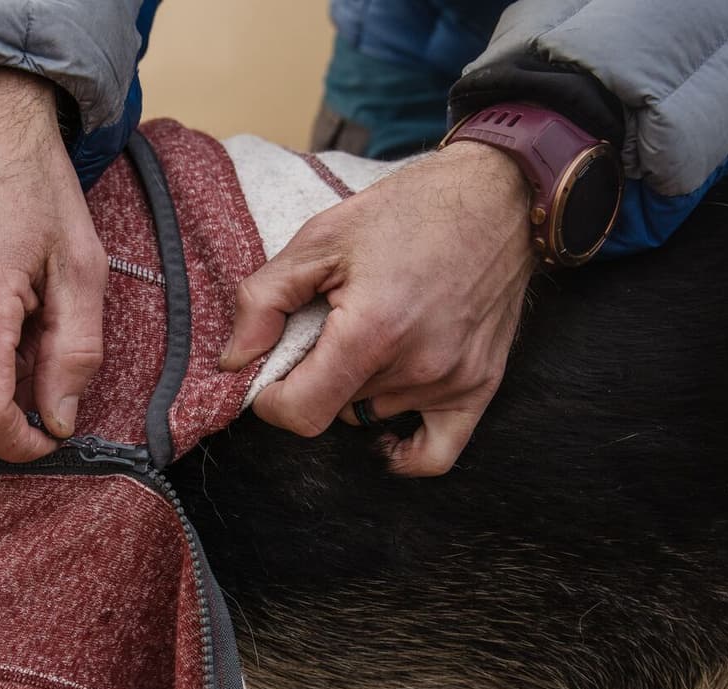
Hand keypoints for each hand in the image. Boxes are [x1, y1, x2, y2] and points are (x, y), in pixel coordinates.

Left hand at [221, 141, 534, 475]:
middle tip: (327, 332)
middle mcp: (416, 366)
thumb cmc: (404, 212)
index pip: (301, 413)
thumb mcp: (318, 239)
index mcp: (371, 331)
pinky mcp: (480, 386)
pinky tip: (385, 430)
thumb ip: (264, 300)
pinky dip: (404, 449)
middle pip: (334, 410)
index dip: (271, 400)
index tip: (270, 373)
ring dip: (358, 390)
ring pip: (373, 415)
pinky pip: (436, 453)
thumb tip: (233, 361)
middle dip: (315, 380)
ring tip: (371, 335)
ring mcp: (452, 381)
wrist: (494, 196)